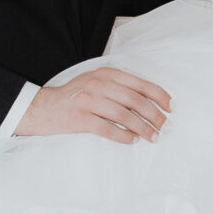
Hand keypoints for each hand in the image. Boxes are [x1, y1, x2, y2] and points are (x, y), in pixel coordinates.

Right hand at [17, 66, 171, 144]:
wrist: (41, 108)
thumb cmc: (73, 97)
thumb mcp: (95, 82)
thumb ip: (117, 87)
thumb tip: (148, 102)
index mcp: (105, 73)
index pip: (140, 83)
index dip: (159, 96)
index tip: (170, 107)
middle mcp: (98, 84)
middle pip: (135, 100)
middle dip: (154, 115)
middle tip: (164, 126)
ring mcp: (89, 100)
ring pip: (125, 116)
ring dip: (143, 128)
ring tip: (152, 137)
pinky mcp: (81, 118)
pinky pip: (109, 129)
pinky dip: (124, 136)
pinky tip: (132, 140)